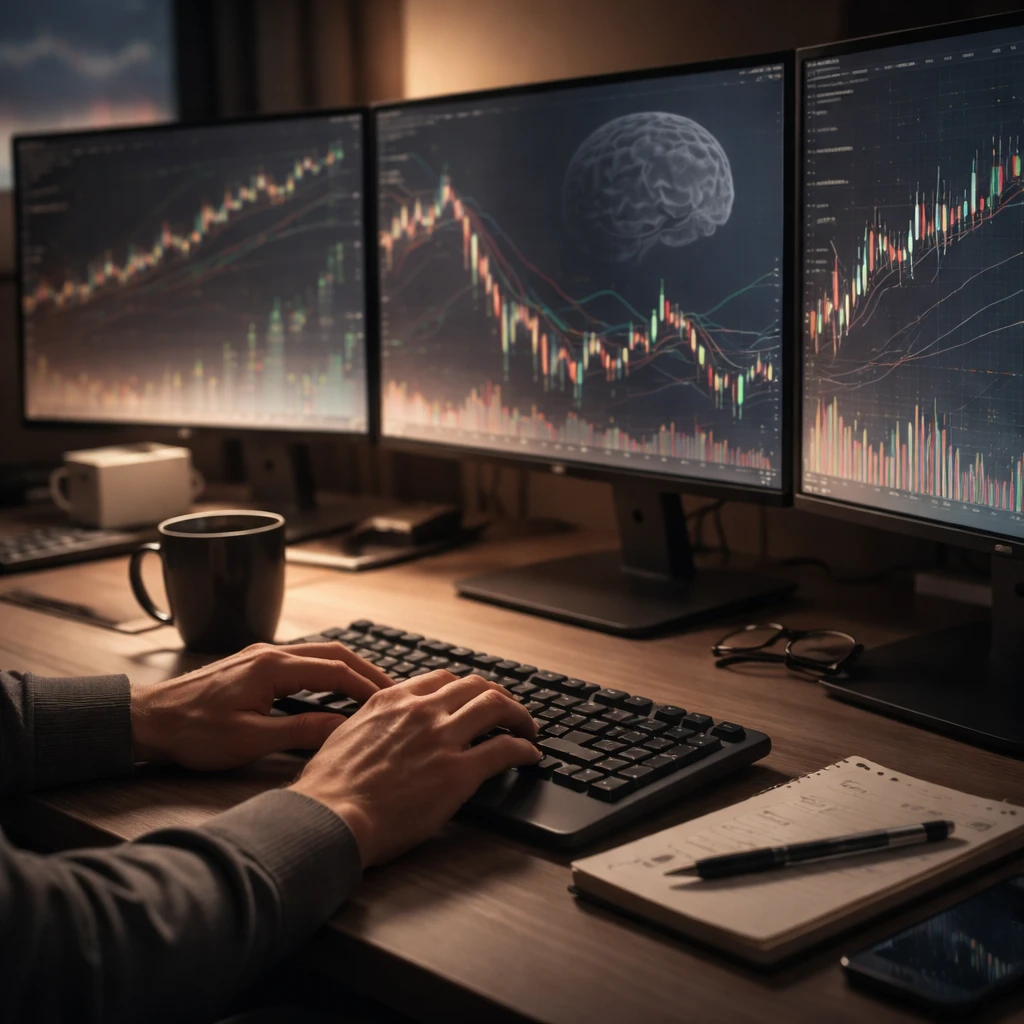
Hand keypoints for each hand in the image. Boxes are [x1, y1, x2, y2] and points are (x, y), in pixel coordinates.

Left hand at [131, 641, 393, 769]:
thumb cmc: (193, 733)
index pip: (335, 670)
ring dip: (347, 668)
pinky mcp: (252, 664)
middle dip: (366, 670)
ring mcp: (260, 655)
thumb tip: (344, 729)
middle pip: (333, 653)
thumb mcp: (250, 740)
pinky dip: (327, 670)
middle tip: (393, 690)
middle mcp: (270, 652)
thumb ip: (301, 732)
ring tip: (371, 688)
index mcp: (273, 666)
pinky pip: (301, 660)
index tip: (391, 700)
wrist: (147, 720)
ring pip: (318, 653)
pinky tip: (333, 686)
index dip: (367, 685)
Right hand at [290, 671, 541, 865]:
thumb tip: (380, 728)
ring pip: (496, 707)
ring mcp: (442, 738)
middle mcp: (421, 711)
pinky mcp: (459, 772)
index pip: (442, 680)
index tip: (473, 698)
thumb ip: (371, 723)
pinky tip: (530, 755)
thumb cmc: (329, 789)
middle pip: (475, 687)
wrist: (330, 817)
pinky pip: (505, 749)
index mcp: (392, 700)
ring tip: (527, 728)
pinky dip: (524, 748)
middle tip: (508, 711)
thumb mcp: (344, 735)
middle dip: (498, 696)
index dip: (465, 688)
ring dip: (519, 715)